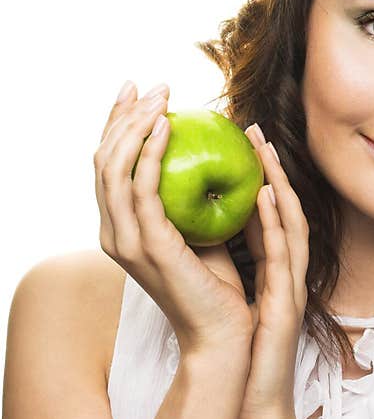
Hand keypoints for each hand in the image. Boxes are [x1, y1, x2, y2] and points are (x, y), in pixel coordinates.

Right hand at [94, 81, 253, 353]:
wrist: (223, 333)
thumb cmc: (218, 286)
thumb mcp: (200, 233)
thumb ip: (191, 200)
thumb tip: (206, 157)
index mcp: (121, 230)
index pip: (110, 168)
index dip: (118, 126)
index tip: (139, 93)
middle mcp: (113, 233)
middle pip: (104, 161)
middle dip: (124, 116)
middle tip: (153, 85)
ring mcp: (126, 241)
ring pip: (115, 169)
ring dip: (136, 126)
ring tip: (162, 98)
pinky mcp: (149, 246)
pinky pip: (143, 189)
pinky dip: (151, 153)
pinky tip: (167, 127)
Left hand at [233, 124, 309, 418]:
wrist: (252, 402)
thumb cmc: (241, 353)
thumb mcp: (234, 297)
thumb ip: (228, 262)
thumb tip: (199, 227)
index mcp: (273, 270)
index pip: (267, 214)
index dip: (259, 175)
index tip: (241, 140)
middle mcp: (287, 273)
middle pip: (284, 209)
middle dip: (272, 166)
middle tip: (252, 127)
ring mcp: (291, 287)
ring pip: (290, 224)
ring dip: (279, 182)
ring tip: (262, 147)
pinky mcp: (286, 305)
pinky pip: (283, 257)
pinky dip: (276, 222)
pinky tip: (265, 194)